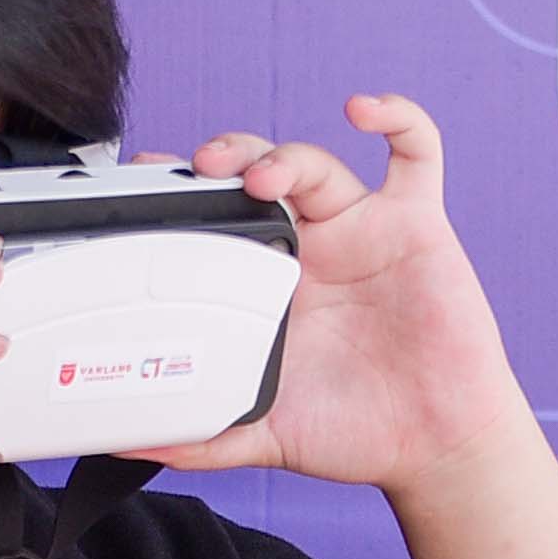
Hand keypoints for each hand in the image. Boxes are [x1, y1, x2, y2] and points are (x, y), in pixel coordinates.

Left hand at [140, 97, 533, 498]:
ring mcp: (363, 230)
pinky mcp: (418, 225)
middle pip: (257, 174)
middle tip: (200, 169)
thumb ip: (197, 438)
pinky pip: (416, 153)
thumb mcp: (261, 435)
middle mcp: (311, 247)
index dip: (183, 193)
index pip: (216, 218)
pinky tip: (365, 109)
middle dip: (227, 158)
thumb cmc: (355, 433)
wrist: (435, 448)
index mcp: (267, 284)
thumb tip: (122, 443)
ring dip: (285, 156)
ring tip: (262, 175)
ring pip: (317, 164)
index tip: (147, 184)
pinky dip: (398, 118)